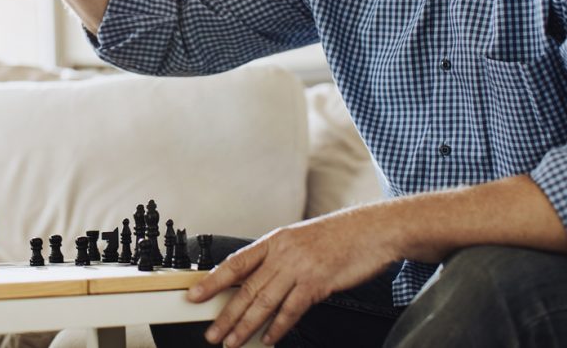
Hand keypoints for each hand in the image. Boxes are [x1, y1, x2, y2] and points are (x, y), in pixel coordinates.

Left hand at [187, 209, 399, 345]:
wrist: (372, 230)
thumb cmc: (339, 236)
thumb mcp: (300, 240)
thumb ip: (279, 259)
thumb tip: (257, 281)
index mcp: (274, 240)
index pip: (235, 263)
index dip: (212, 281)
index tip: (194, 295)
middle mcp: (282, 253)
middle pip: (246, 288)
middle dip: (226, 314)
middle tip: (212, 333)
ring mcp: (299, 267)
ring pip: (264, 301)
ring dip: (246, 326)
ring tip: (232, 341)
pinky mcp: (317, 282)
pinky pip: (291, 309)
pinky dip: (278, 327)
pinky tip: (268, 339)